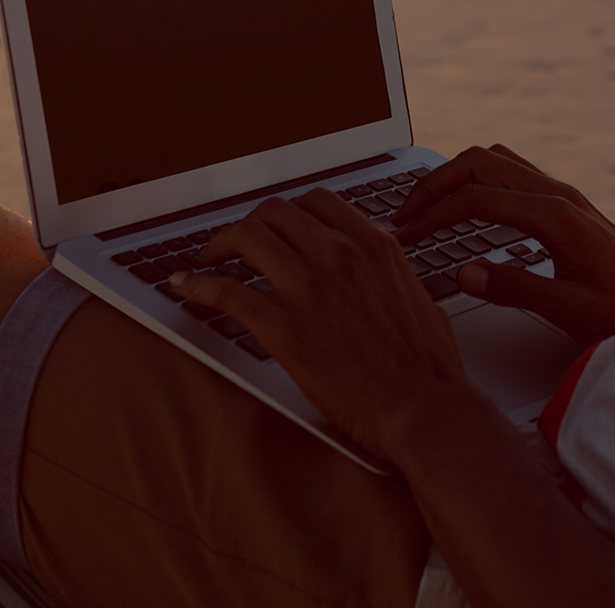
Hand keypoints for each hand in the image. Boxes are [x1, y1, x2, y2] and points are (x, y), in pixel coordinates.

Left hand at [177, 189, 486, 461]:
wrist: (425, 411)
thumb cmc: (428, 370)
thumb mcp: (421, 303)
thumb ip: (395, 281)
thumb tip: (388, 282)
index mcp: (374, 246)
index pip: (316, 202)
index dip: (287, 213)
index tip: (276, 227)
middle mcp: (340, 255)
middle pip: (274, 212)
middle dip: (251, 224)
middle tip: (237, 244)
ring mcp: (310, 288)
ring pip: (247, 238)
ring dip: (220, 245)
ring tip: (208, 260)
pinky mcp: (285, 328)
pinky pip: (227, 291)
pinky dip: (199, 285)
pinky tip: (186, 287)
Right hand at [391, 144, 614, 344]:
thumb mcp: (568, 311)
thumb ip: (514, 289)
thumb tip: (463, 272)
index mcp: (555, 216)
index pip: (475, 198)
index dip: (432, 214)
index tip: (406, 235)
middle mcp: (558, 195)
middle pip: (479, 162)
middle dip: (434, 183)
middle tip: (404, 215)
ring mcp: (563, 196)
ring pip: (495, 161)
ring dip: (456, 177)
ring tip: (426, 209)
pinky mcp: (565, 206)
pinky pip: (511, 174)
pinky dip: (478, 182)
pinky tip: (465, 212)